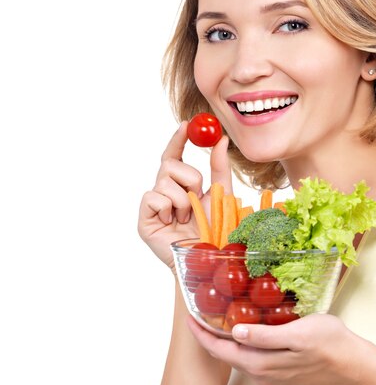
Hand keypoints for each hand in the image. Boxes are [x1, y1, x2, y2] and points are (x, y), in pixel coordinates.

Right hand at [138, 122, 232, 271]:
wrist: (207, 260)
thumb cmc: (215, 233)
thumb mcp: (221, 196)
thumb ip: (220, 169)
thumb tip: (222, 140)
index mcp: (181, 186)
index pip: (174, 156)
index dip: (178, 139)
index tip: (187, 124)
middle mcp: (164, 193)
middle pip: (169, 164)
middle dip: (189, 177)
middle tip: (197, 194)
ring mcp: (153, 206)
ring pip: (164, 182)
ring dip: (182, 200)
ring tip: (187, 219)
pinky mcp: (144, 220)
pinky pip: (153, 198)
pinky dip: (168, 209)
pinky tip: (172, 224)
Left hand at [187, 313, 370, 384]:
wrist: (356, 365)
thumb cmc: (331, 344)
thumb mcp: (298, 334)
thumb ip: (266, 336)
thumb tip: (235, 333)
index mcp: (262, 364)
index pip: (221, 351)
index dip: (202, 334)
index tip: (188, 317)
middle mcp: (262, 375)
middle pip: (226, 356)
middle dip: (209, 337)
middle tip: (198, 315)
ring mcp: (272, 377)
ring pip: (239, 358)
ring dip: (224, 341)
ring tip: (215, 320)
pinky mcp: (282, 373)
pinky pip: (253, 359)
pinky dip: (242, 346)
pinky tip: (243, 332)